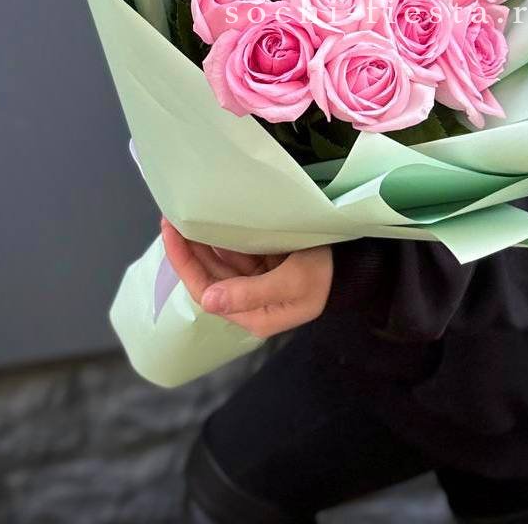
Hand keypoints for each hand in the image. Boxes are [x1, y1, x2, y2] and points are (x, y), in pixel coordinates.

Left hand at [160, 216, 332, 337]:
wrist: (356, 268)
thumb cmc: (324, 276)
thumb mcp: (290, 284)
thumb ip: (249, 293)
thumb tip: (208, 301)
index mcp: (251, 315)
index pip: (205, 291)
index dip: (184, 263)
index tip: (171, 233)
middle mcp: (248, 301)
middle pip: (208, 275)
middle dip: (188, 247)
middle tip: (172, 216)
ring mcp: (256, 282)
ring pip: (220, 261)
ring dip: (202, 240)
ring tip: (186, 213)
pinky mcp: (265, 265)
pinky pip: (236, 250)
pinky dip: (222, 236)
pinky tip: (212, 218)